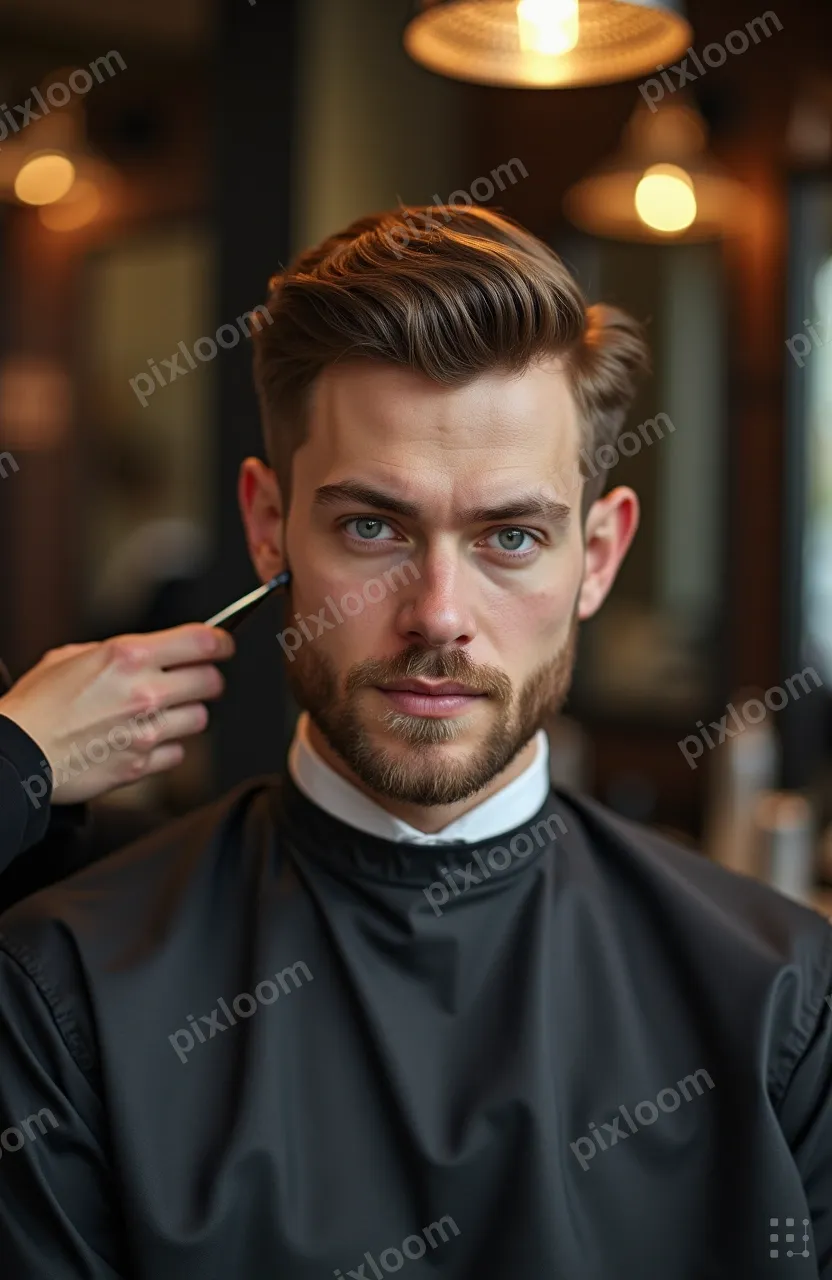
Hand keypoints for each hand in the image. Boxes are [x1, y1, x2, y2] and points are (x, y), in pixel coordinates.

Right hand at [0, 624, 234, 805]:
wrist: (17, 754)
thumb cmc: (37, 705)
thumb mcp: (71, 656)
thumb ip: (119, 652)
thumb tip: (151, 651)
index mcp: (128, 656)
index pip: (202, 643)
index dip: (221, 643)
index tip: (222, 646)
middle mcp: (144, 692)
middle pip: (211, 682)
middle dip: (205, 680)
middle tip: (192, 682)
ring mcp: (146, 732)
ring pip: (200, 719)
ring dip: (186, 715)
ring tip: (159, 714)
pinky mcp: (141, 766)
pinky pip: (178, 753)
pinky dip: (167, 748)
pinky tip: (143, 740)